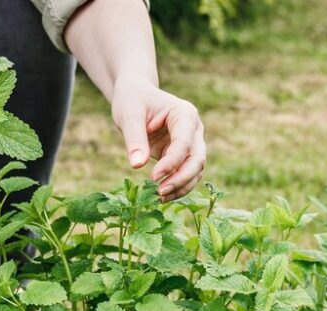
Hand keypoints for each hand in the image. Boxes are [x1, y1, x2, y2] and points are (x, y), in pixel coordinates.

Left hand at [110, 79, 206, 200]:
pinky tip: (161, 196)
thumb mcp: (129, 115)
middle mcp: (194, 129)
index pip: (184, 143)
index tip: (152, 177)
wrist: (136, 96)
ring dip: (181, 187)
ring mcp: (192, 143)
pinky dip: (178, 187)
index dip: (171, 163)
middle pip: (197, 159)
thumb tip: (137, 165)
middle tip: (159, 192)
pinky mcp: (184, 155)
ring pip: (196, 170)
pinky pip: (187, 175)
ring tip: (159, 198)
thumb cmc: (133, 100)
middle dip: (181, 178)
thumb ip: (134, 139)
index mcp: (185, 114)